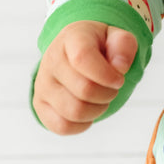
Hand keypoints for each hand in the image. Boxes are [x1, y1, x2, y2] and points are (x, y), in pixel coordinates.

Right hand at [32, 20, 137, 134]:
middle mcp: (51, 60)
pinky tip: (88, 109)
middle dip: (108, 93)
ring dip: (97, 110)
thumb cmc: (99, 46)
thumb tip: (120, 67)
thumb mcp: (117, 37)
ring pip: (75, 112)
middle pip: (85, 90)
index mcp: (71, 38)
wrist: (75, 52)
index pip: (83, 59)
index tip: (119, 79)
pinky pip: (62, 126)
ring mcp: (42, 84)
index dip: (107, 74)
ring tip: (101, 98)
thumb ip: (124, 46)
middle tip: (112, 88)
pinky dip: (82, 124)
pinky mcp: (39, 105)